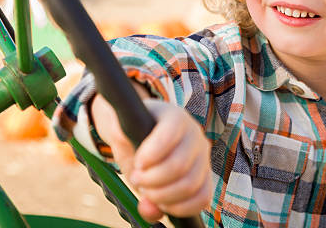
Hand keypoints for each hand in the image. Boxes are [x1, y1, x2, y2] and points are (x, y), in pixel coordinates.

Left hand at [91, 91, 212, 222]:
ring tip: (147, 190)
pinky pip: (202, 199)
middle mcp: (195, 135)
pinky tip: (161, 203)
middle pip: (179, 166)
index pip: (170, 134)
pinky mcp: (206, 179)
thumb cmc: (133, 134)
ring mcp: (203, 157)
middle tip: (136, 178)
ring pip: (190, 185)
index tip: (137, 163)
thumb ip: (119, 140)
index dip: (150, 154)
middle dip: (151, 180)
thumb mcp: (121, 132)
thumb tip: (128, 155)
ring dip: (162, 196)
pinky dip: (179, 208)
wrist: (142, 137)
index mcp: (175, 117)